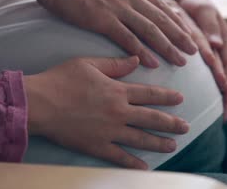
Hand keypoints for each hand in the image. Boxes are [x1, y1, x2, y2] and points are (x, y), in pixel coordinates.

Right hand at [24, 56, 189, 169]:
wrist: (40, 103)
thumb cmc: (61, 80)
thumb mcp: (88, 64)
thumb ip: (114, 64)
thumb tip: (136, 59)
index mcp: (117, 91)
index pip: (149, 94)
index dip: (167, 96)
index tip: (180, 98)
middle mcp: (118, 112)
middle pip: (152, 119)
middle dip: (171, 123)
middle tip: (186, 127)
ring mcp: (109, 132)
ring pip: (141, 139)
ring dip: (159, 143)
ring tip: (173, 145)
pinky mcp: (97, 146)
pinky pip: (120, 157)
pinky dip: (134, 163)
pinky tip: (146, 167)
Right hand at [36, 0, 197, 67]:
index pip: (159, 4)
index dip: (176, 21)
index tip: (188, 33)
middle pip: (161, 18)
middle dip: (180, 36)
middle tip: (195, 51)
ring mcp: (117, 5)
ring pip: (150, 29)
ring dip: (168, 46)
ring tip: (182, 61)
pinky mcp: (102, 18)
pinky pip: (128, 38)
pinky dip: (142, 52)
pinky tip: (153, 63)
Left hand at [176, 0, 226, 120]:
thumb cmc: (197, 3)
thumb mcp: (204, 11)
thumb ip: (209, 27)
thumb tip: (217, 45)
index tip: (226, 99)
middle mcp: (225, 49)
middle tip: (224, 116)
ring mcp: (219, 53)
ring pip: (223, 78)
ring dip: (223, 95)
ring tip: (220, 115)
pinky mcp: (210, 56)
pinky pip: (214, 75)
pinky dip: (213, 88)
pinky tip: (209, 101)